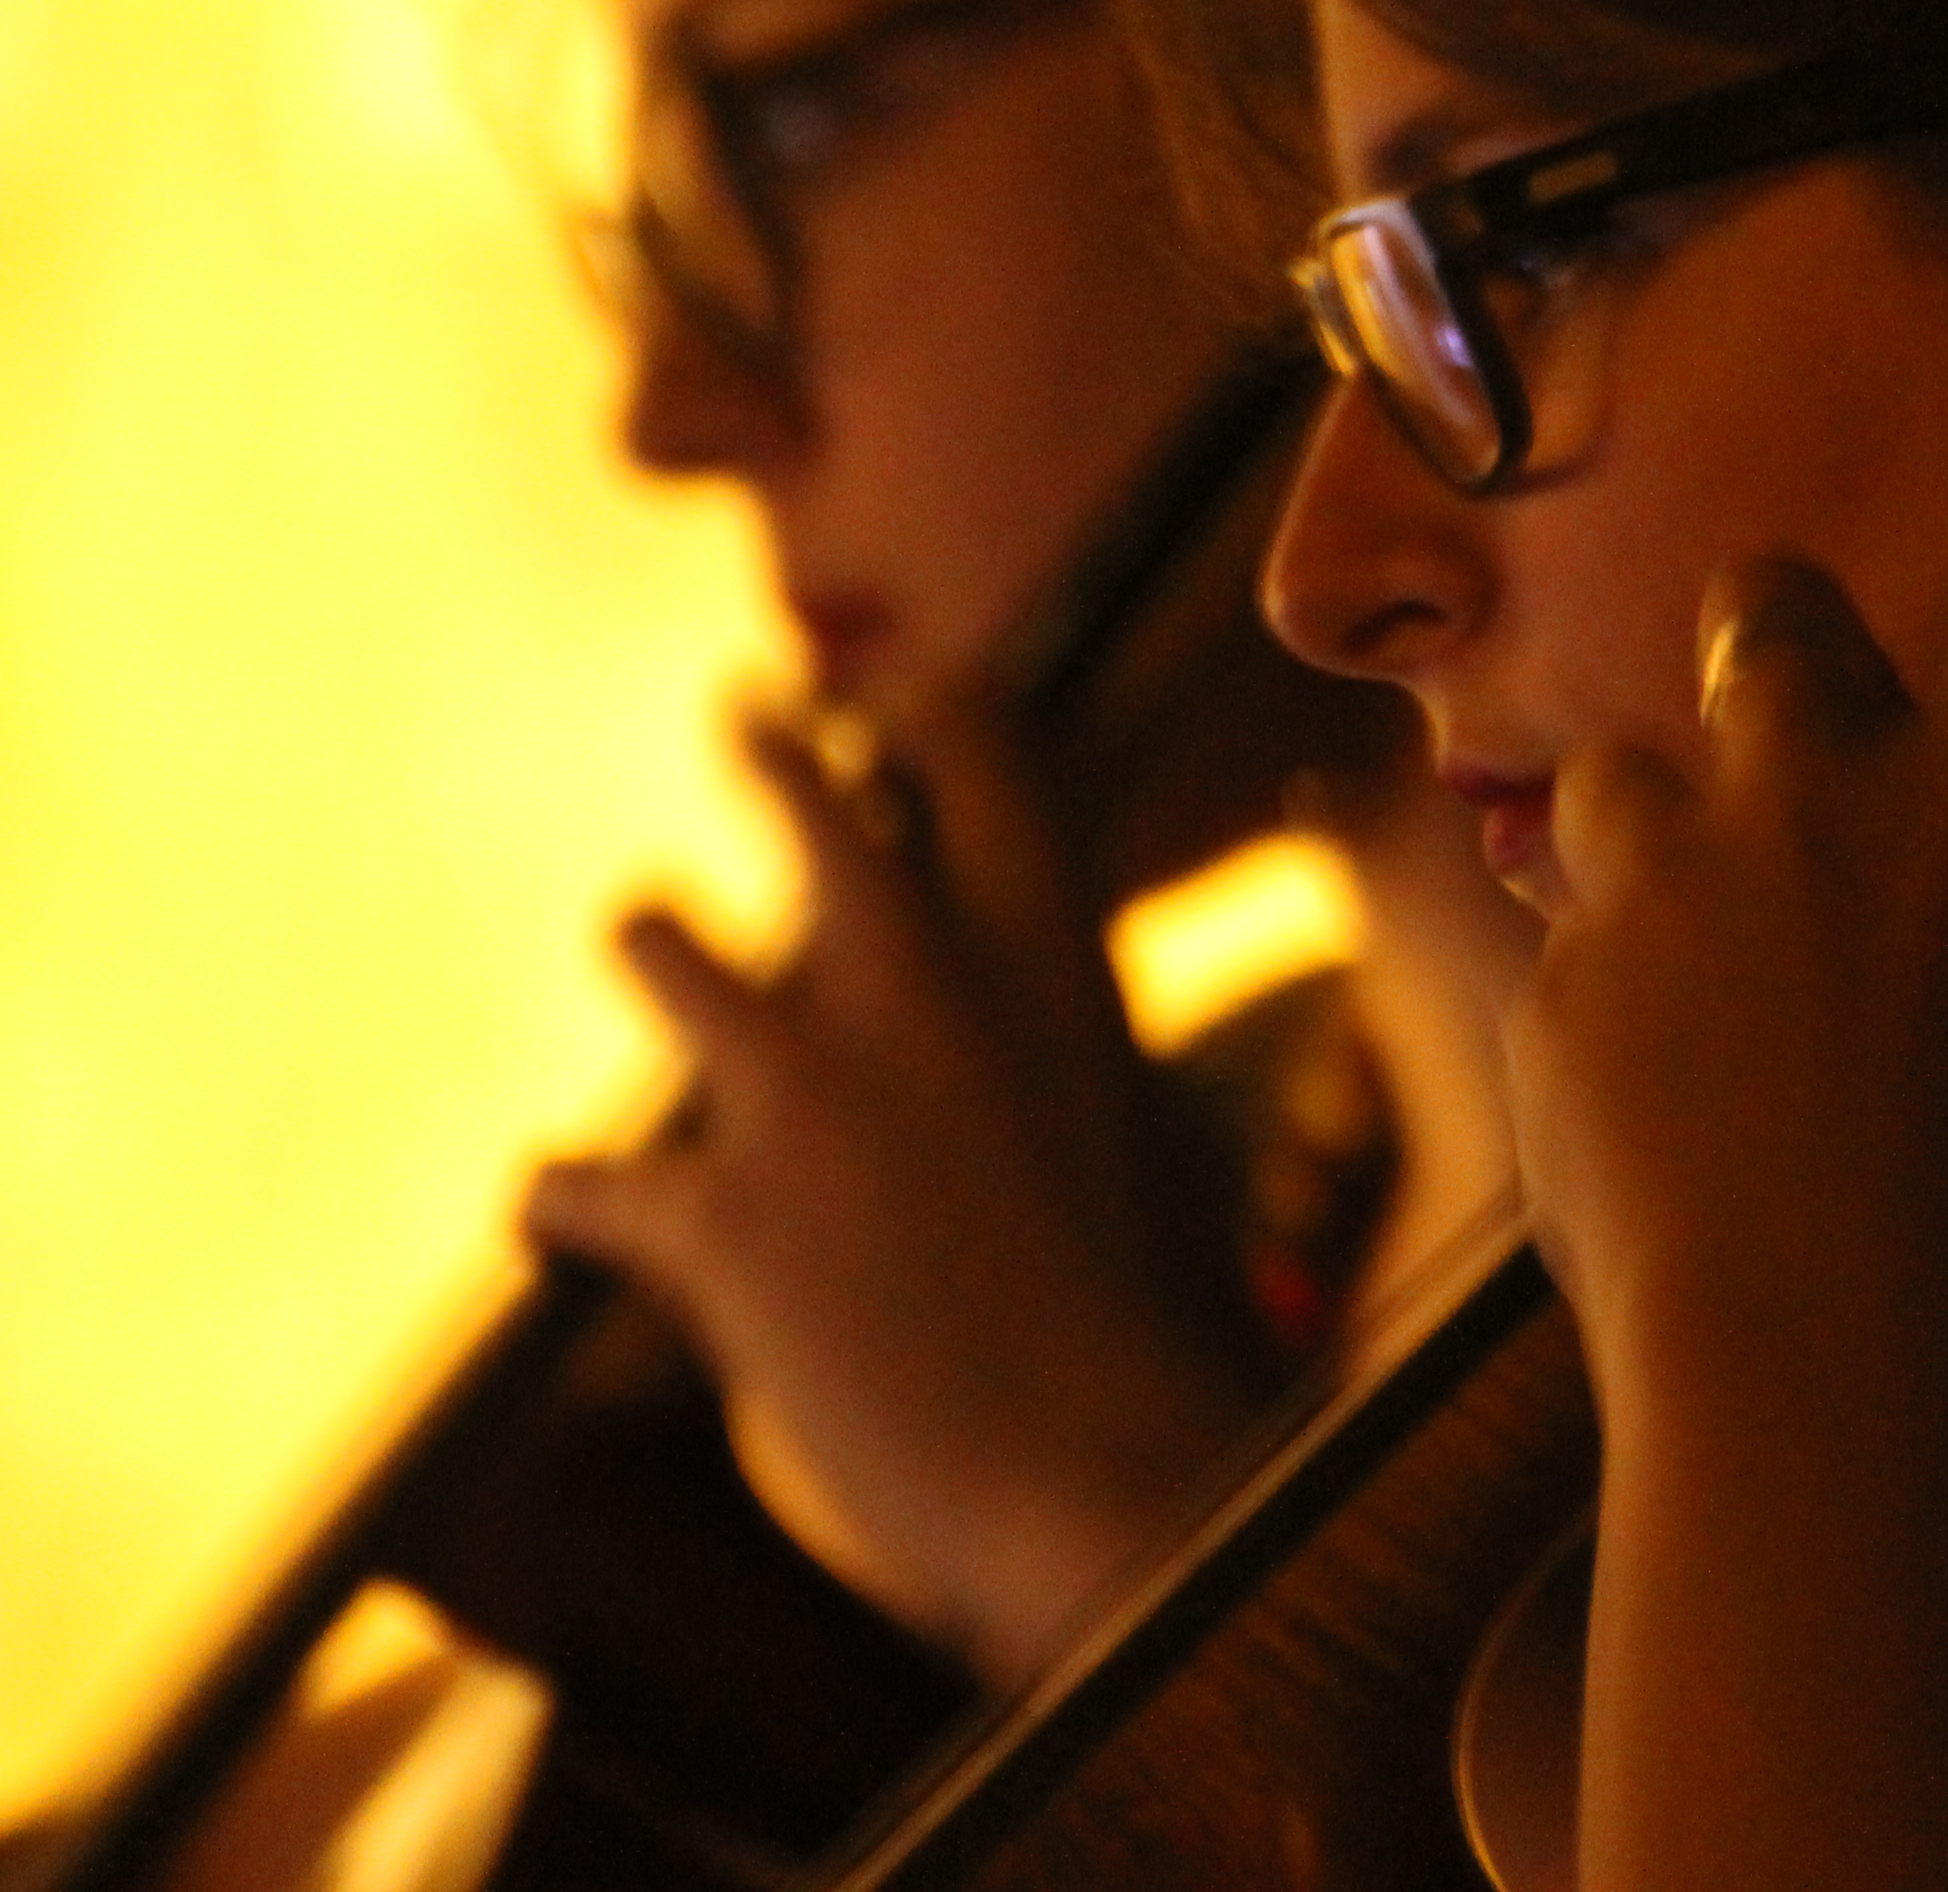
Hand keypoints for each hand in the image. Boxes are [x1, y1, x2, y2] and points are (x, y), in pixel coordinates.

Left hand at [523, 692, 1272, 1684]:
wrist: (1107, 1479)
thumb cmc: (1169, 1330)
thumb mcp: (1146, 1127)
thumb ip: (1056, 1045)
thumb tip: (1017, 1026)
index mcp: (1051, 951)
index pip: (977, 749)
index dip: (927, 707)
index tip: (896, 690)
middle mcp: (919, 981)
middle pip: (807, 800)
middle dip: (771, 750)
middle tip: (750, 718)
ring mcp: (803, 1089)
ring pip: (657, 938)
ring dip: (656, 941)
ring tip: (653, 937)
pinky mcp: (711, 1218)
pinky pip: (578, 1184)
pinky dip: (568, 1200)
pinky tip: (554, 1212)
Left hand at [1512, 484, 1947, 1365]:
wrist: (1814, 1371)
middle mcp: (1809, 789)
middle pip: (1768, 598)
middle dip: (1785, 648)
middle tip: (1817, 752)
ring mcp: (1658, 879)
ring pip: (1619, 772)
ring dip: (1663, 838)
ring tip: (1707, 955)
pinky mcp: (1553, 989)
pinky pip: (1572, 956)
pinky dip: (1613, 1011)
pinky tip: (1660, 1119)